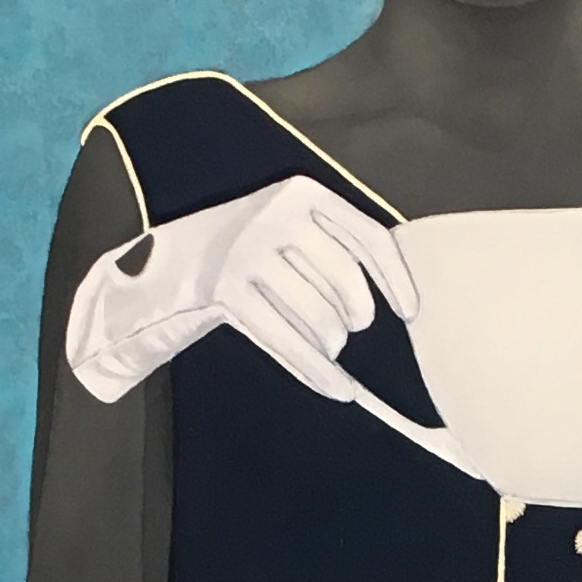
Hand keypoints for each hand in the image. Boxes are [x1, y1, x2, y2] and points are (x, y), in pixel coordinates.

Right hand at [65, 174, 418, 406]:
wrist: (171, 258)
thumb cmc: (253, 247)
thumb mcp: (292, 224)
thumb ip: (336, 243)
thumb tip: (396, 294)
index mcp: (302, 193)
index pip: (367, 236)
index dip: (395, 278)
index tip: (410, 312)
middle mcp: (275, 216)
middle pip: (346, 281)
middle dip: (356, 315)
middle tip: (352, 326)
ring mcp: (248, 253)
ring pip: (318, 315)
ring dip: (332, 342)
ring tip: (329, 344)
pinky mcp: (227, 291)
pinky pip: (286, 340)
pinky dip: (316, 370)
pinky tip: (337, 388)